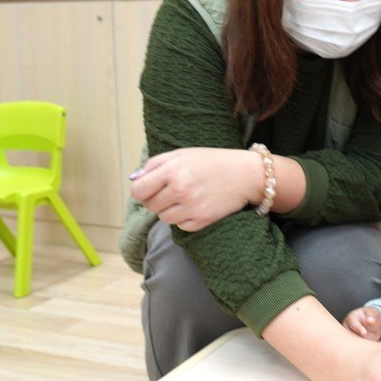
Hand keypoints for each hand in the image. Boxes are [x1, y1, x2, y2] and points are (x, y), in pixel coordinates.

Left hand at [129, 147, 259, 231]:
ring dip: (170, 210)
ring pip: (164, 218)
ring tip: (187, 198)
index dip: (142, 190)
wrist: (246, 175)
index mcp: (172, 170)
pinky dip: (185, 219)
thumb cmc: (213, 161)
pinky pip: (180, 226)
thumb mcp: (183, 154)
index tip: (151, 188)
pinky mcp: (201, 221)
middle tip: (173, 191)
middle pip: (150, 206)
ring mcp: (191, 207)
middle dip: (157, 199)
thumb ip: (155, 164)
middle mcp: (180, 190)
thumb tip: (134, 180)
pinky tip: (197, 206)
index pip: (138, 191)